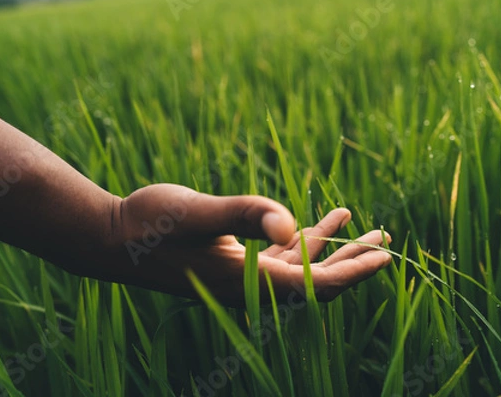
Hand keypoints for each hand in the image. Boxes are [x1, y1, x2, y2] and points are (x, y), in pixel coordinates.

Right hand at [92, 184, 391, 305]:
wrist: (115, 239)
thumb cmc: (151, 226)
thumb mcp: (197, 213)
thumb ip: (242, 215)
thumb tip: (290, 224)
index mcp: (247, 282)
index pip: (314, 286)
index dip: (352, 273)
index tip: (385, 257)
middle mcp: (249, 287)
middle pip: (315, 282)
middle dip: (352, 264)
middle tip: (385, 243)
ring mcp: (242, 276)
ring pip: (301, 268)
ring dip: (332, 249)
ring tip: (364, 227)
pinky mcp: (234, 262)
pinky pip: (279, 256)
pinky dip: (303, 240)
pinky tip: (320, 220)